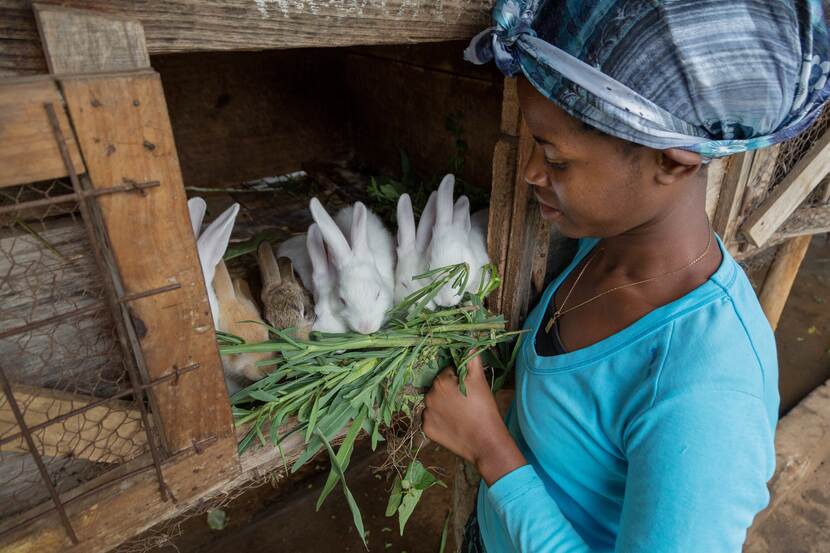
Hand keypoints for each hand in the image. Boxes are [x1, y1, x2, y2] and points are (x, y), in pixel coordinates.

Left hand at [422, 355, 526, 484]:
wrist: (485, 442)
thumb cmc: (484, 408)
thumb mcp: (480, 380)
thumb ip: (471, 359)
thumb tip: (468, 344)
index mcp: (440, 381)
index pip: (448, 373)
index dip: (459, 379)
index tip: (468, 389)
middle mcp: (428, 396)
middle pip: (439, 388)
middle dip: (450, 392)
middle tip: (466, 402)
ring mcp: (426, 414)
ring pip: (434, 403)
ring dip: (443, 405)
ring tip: (460, 414)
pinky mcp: (427, 429)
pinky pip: (431, 419)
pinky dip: (440, 420)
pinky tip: (453, 424)